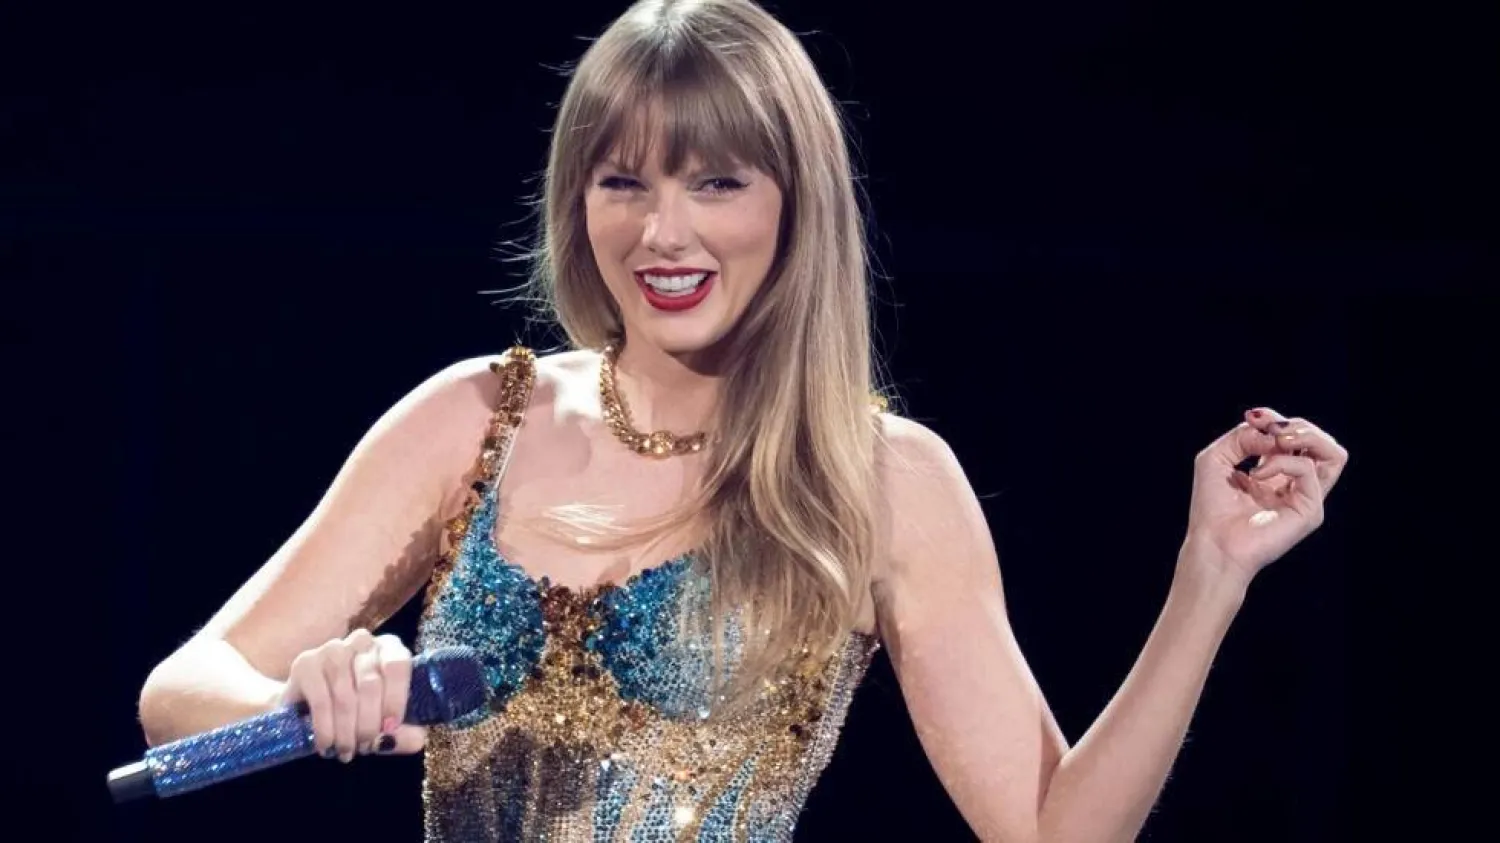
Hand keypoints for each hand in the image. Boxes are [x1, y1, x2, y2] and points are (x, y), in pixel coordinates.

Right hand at [279, 629, 426, 762]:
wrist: (309, 705)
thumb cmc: (358, 710)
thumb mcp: (383, 721)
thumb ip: (402, 731)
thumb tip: (416, 740)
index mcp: (389, 648)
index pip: (397, 666)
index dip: (395, 700)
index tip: (389, 729)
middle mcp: (362, 641)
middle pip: (370, 685)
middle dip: (368, 725)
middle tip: (365, 748)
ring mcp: (332, 649)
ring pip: (345, 697)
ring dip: (346, 732)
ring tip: (346, 751)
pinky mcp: (306, 663)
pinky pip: (320, 701)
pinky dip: (325, 729)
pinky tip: (327, 745)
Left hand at [1179, 407, 1348, 587]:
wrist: (1212, 543)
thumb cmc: (1210, 506)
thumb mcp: (1217, 457)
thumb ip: (1244, 436)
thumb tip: (1274, 434)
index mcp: (1275, 472)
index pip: (1294, 436)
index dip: (1276, 420)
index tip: (1254, 417)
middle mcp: (1294, 484)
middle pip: (1320, 441)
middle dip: (1295, 425)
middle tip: (1269, 428)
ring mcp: (1305, 497)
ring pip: (1333, 454)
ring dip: (1306, 436)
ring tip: (1278, 440)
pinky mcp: (1310, 510)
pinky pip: (1308, 470)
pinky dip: (1282, 462)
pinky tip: (1258, 474)